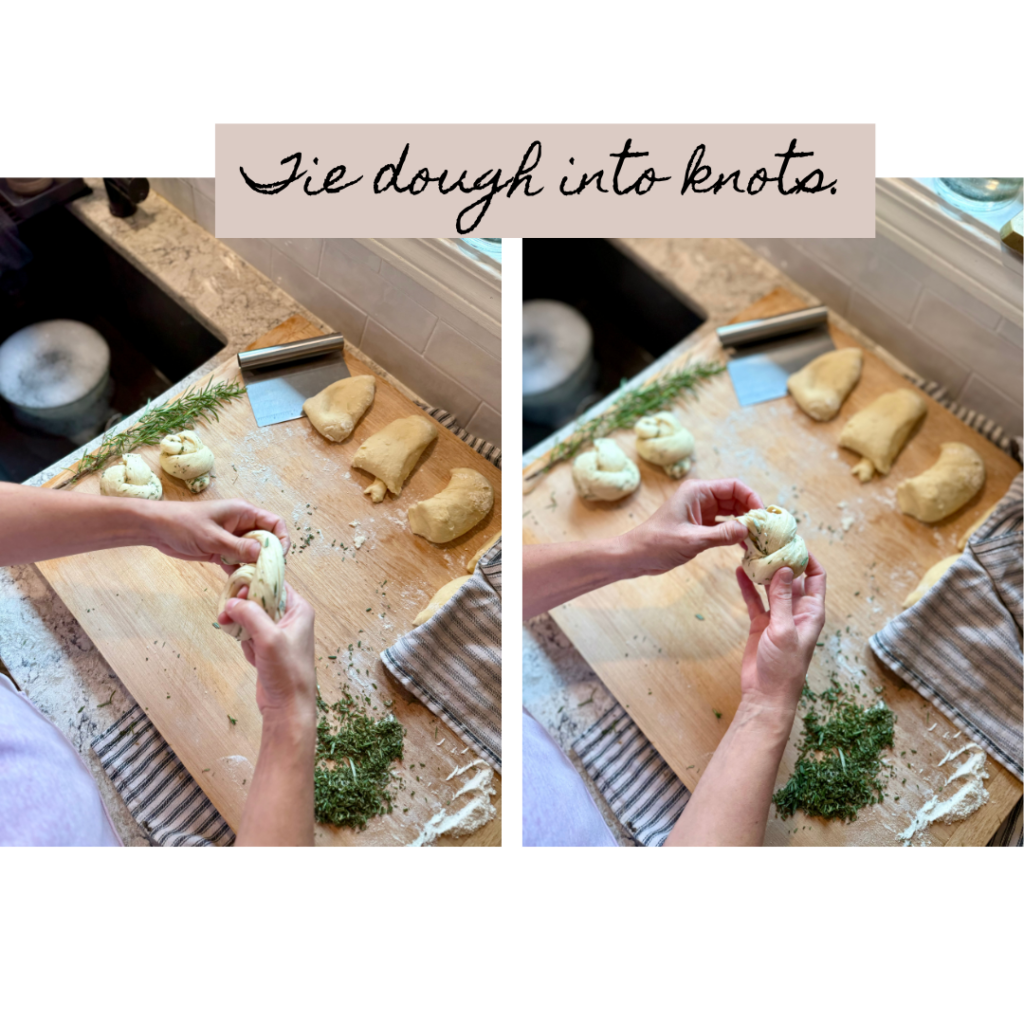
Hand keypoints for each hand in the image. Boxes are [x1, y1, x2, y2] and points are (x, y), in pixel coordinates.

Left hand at [143, 499, 289, 570]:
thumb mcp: (212, 536)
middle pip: (266, 541)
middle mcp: (242, 525)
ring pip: (253, 555)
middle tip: (265, 575)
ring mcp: (232, 539)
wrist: (156, 529)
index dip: (281, 540)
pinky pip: (238, 563)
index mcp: (243, 513)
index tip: (278, 558)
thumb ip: (238, 547)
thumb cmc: (183, 524)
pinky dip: (240, 573)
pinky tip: (239, 586)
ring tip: (252, 584)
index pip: (275, 524)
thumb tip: (263, 554)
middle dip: (268, 558)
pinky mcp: (222, 551)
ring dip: (254, 568)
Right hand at [218, 582, 316, 724]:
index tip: (235, 585)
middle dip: (242, 606)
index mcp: (299, 609)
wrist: (288, 706)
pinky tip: (249, 654)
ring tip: (229, 628)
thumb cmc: (287, 671)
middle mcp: (291, 618)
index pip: (275, 583)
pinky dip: (244, 641)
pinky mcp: (269, 649)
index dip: (254, 582)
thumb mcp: (268, 638)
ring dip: (240, 624)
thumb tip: (231, 601)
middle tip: (225, 612)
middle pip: (260, 600)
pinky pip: (250, 635)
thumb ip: (250, 615)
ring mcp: (279, 634)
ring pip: (252, 617)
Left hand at [624, 478, 762, 576]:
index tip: (763, 516)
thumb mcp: (692, 540)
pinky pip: (723, 525)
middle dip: (751, 512)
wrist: (636, 556)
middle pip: (736, 498)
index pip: (734, 486)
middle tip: (765, 530)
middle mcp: (700, 497)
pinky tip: (744, 545)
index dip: (752, 498)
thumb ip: (721, 534)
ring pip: (731, 512)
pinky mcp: (699, 525)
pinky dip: (734, 532)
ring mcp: (700, 511)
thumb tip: (748, 529)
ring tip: (759, 538)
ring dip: (744, 523)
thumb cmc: (657, 543)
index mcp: (697, 491)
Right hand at [735, 553, 826, 712]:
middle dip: (782, 559)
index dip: (808, 558)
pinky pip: (755, 599)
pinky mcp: (761, 623)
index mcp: (811, 611)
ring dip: (763, 570)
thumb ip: (783, 599)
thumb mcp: (785, 630)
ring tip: (751, 550)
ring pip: (771, 586)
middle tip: (768, 540)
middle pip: (792, 577)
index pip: (816, 577)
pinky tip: (739, 571)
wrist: (766, 694)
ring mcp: (778, 616)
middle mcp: (797, 610)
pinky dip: (748, 586)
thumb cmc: (784, 667)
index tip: (793, 541)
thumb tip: (785, 568)